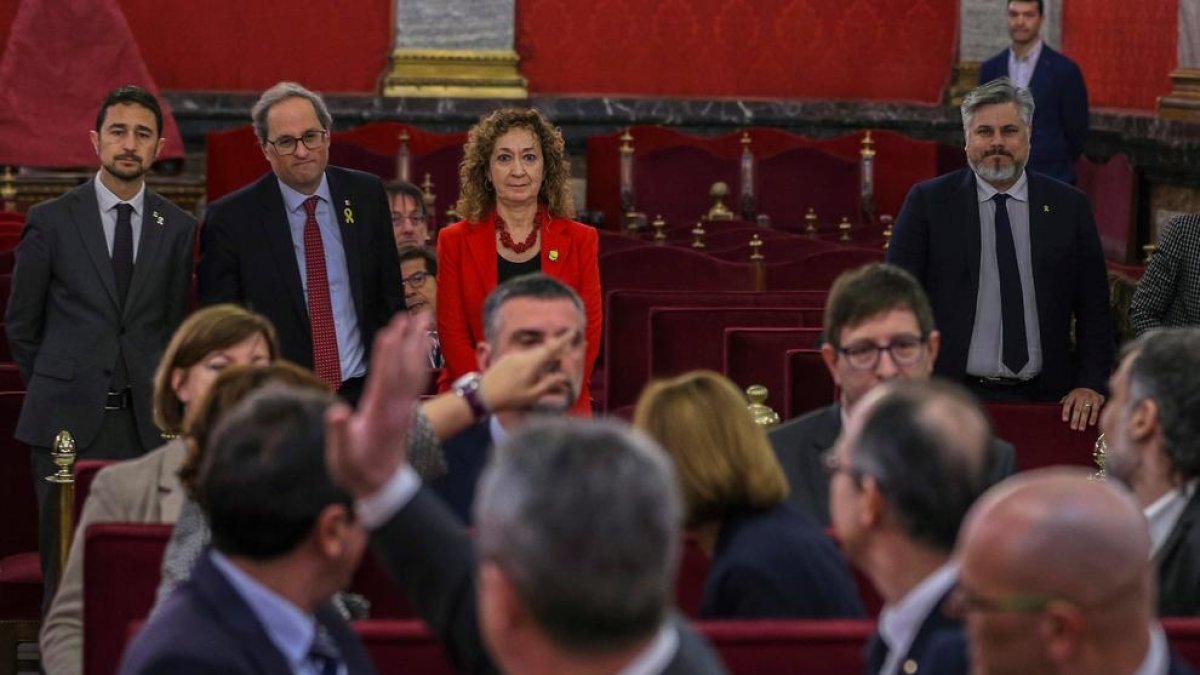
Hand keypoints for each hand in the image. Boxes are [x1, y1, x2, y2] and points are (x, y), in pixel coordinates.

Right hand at [326, 312, 431, 498]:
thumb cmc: (356, 470)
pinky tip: (421, 347)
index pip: (384, 377)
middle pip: (405, 367)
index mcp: (379, 413)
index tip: (390, 331)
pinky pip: (415, 379)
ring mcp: (404, 407)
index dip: (387, 354)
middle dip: (408, 340)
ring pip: (414, 370)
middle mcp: (396, 406)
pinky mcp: (406, 409)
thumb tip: (337, 412)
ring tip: (423, 320)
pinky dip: (419, 359)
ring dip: (418, 344)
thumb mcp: (342, 456)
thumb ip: (339, 434)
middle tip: (415, 314)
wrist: (381, 486)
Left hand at [477, 329, 576, 412]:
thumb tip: (562, 376)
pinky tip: (532, 369)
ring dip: (544, 355)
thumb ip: (548, 384)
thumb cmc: (508, 398)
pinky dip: (533, 359)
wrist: (482, 395)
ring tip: (551, 361)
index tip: (573, 332)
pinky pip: (525, 356)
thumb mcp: (532, 395)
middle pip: (543, 348)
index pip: (551, 349)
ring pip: (534, 352)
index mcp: (531, 364)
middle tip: (566, 346)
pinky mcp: (507, 358)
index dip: (563, 340)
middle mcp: (523, 356)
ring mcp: (513, 356)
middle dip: (556, 347)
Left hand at [1060, 387, 1104, 431]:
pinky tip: (1091, 423)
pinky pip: (1095, 409)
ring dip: (1083, 420)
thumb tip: (1056, 411)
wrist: (1091, 387)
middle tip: (1073, 428)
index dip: (1066, 412)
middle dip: (1075, 419)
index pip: (1067, 404)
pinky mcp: (1097, 400)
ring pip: (1086, 410)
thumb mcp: (1070, 396)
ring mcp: (1089, 398)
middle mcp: (1080, 397)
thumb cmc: (1077, 395)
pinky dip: (1093, 417)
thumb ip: (1064, 403)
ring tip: (1081, 429)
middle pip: (1077, 409)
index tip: (1064, 420)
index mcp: (1072, 396)